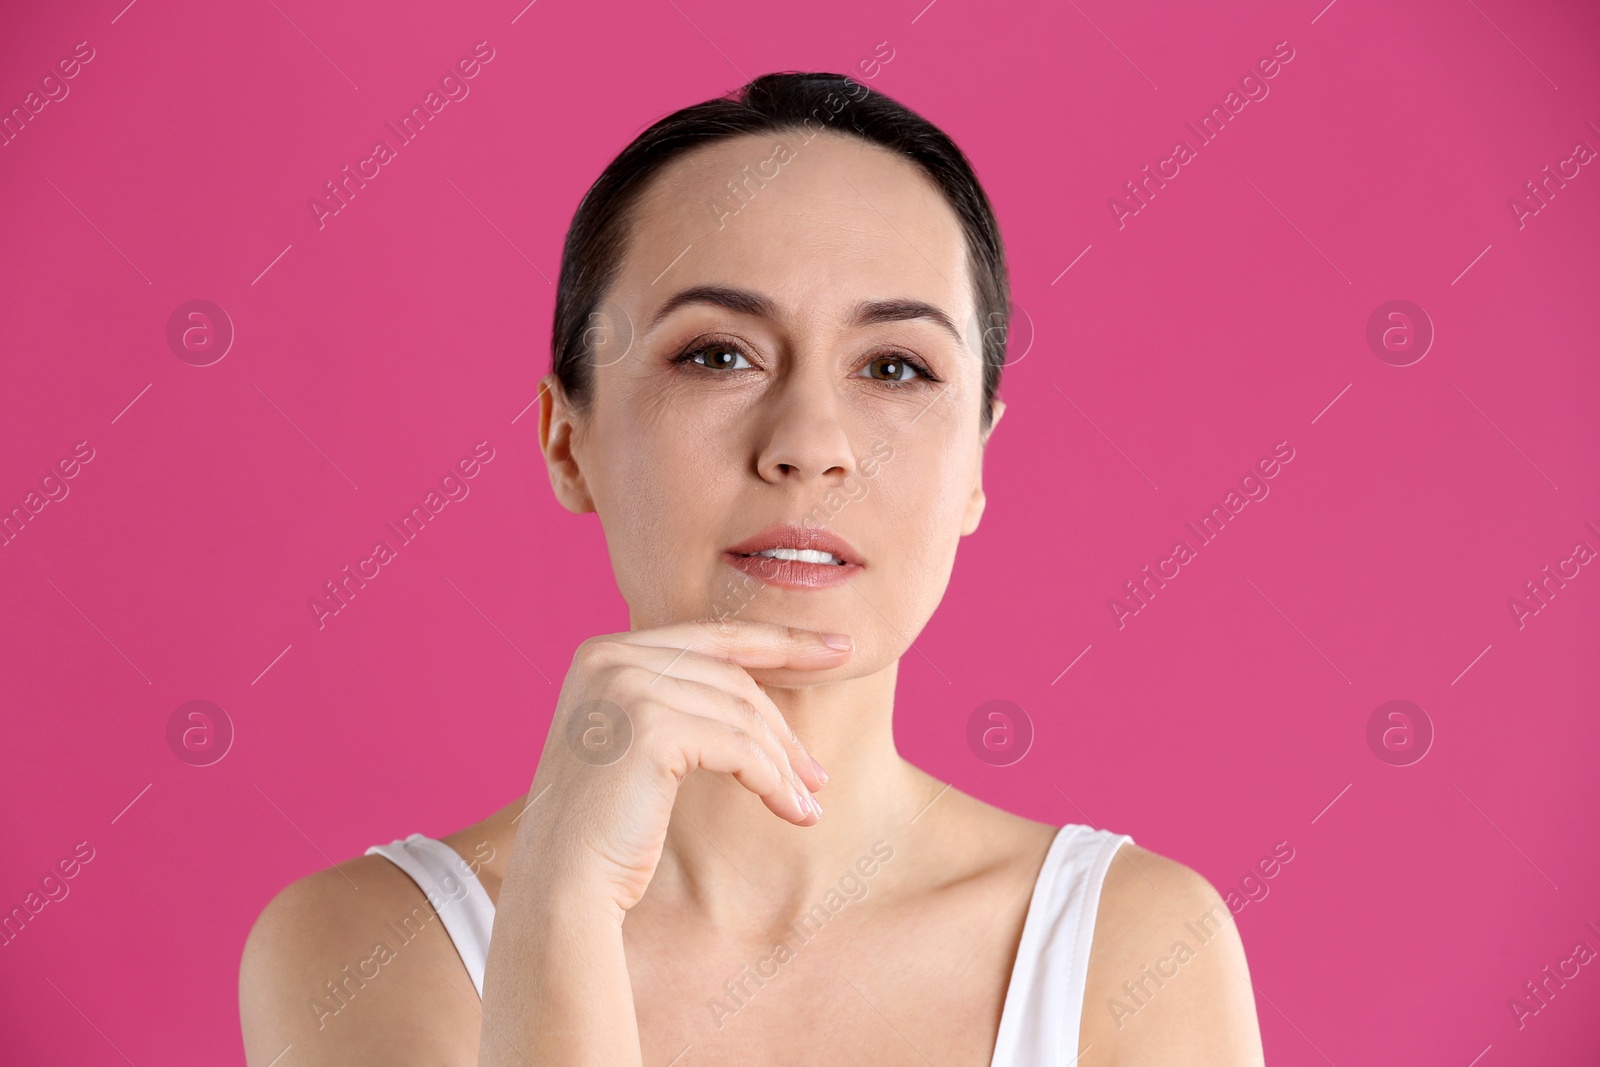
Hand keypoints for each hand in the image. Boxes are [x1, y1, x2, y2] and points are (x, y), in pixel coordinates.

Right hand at [514, 619, 848, 913]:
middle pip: (732, 677)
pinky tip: (792, 810)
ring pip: (741, 716)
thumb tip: (761, 696)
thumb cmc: (604, 827)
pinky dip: (773, 781)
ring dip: (783, 765)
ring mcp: (627, 686)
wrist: (562, 884)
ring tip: (808, 802)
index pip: (713, 636)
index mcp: (604, 651)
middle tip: (818, 774)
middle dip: (783, 727)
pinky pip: (739, 749)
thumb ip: (678, 700)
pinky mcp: (651, 726)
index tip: (839, 649)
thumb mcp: (638, 744)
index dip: (782, 641)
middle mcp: (611, 657)